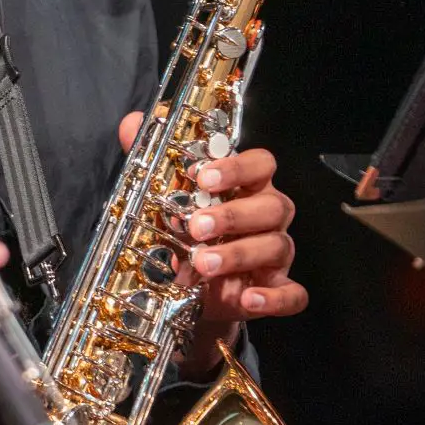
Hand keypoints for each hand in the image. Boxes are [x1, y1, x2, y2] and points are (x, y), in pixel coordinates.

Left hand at [115, 113, 307, 374]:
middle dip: (233, 215)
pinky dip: (274, 299)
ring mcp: (276, 255)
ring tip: (202, 264)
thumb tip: (131, 124)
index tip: (203, 176)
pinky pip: (292, 295)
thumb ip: (154, 162)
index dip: (238, 167)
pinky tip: (248, 300)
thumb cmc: (184, 233)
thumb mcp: (166, 200)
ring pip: (278, 246)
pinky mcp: (277, 290)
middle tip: (195, 227)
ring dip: (239, 255)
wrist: (186, 291)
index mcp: (247, 187)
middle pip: (273, 205)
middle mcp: (268, 216)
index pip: (262, 164)